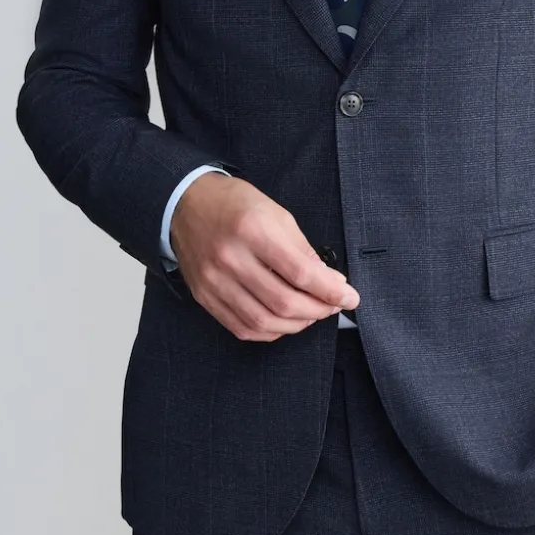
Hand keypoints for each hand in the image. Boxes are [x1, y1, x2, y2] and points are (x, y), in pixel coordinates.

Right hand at [169, 171, 359, 340]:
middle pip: (283, 302)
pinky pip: (242, 327)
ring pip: (263, 321)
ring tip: (312, 314)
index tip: (349, 297)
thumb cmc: (234, 203)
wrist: (185, 203)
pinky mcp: (205, 296)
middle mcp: (231, 258)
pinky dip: (269, 331)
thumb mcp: (276, 213)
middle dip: (318, 310)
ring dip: (296, 324)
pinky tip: (284, 322)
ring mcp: (214, 281)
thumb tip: (329, 280)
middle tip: (333, 307)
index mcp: (253, 230)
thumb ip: (302, 249)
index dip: (330, 290)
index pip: (300, 273)